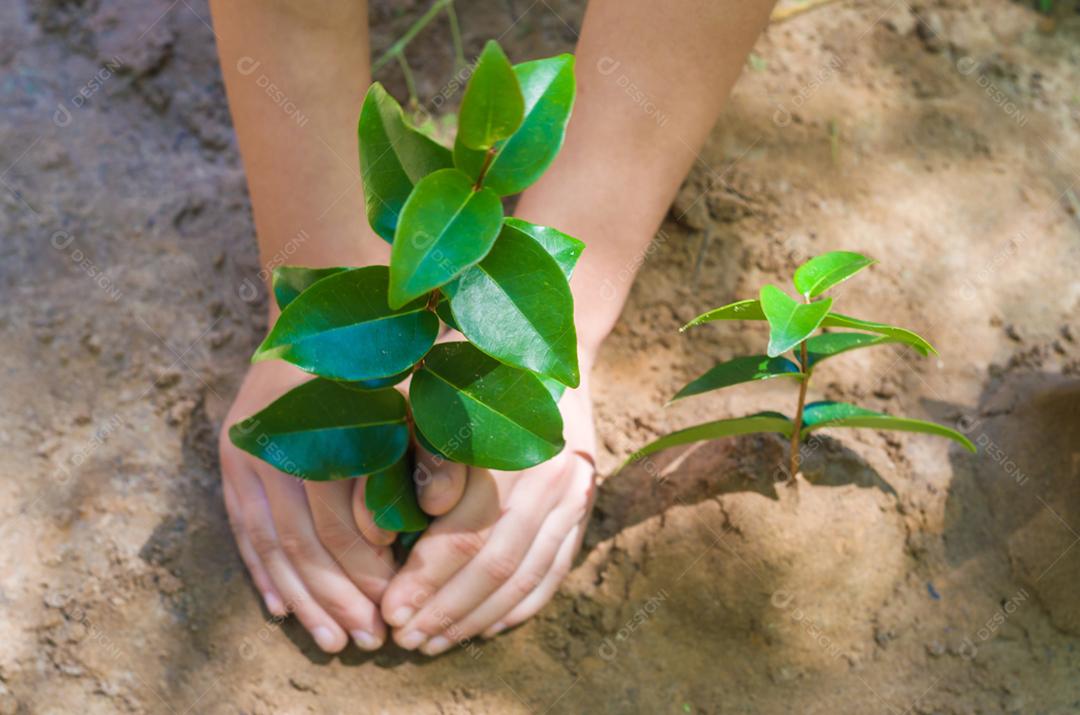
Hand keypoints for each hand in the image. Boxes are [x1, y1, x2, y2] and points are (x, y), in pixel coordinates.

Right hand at [219, 359, 401, 651]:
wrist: (317, 313)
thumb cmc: (380, 359)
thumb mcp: (412, 393)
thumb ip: (423, 448)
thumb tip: (428, 512)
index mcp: (315, 429)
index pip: (336, 522)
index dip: (365, 568)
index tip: (394, 600)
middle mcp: (268, 444)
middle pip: (301, 543)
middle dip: (337, 598)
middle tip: (369, 639)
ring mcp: (242, 454)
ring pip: (270, 546)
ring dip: (302, 599)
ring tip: (331, 641)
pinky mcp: (230, 461)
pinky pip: (244, 530)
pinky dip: (263, 573)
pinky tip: (283, 610)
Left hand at [379, 374, 596, 654]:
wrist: (547, 343)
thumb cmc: (470, 366)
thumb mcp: (433, 392)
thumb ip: (417, 452)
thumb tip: (395, 520)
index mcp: (509, 448)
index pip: (465, 534)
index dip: (424, 580)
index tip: (390, 610)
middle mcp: (550, 473)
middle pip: (496, 564)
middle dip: (446, 610)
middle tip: (406, 639)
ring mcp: (574, 491)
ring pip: (526, 574)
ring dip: (479, 617)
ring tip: (438, 641)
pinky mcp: (585, 503)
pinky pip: (555, 568)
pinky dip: (522, 605)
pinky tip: (489, 627)